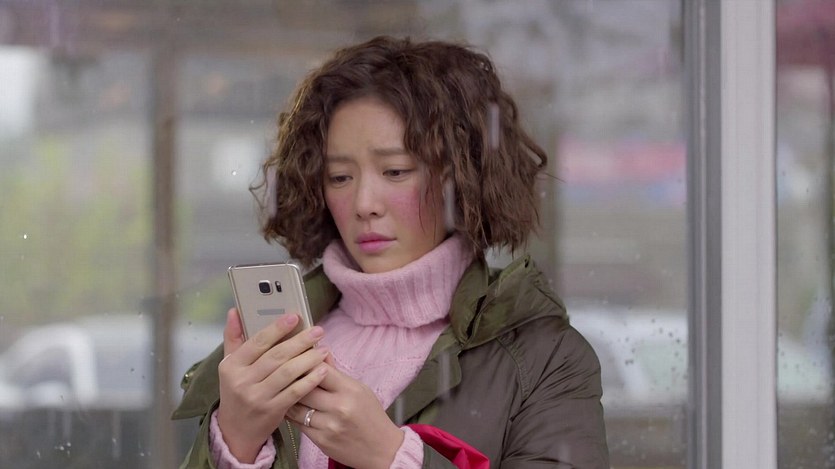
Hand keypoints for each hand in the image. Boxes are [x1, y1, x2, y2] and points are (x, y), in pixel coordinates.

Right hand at [217, 308, 328, 462]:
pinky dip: (310, 380)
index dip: (277, 328)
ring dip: (308, 359)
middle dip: (300, 342)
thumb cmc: (236, 391)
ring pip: (287, 373)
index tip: (295, 316)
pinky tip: (323, 370)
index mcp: (232, 366)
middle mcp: (243, 381)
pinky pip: (294, 392)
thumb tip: (235, 310)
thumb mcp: (229, 365)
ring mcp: (257, 397)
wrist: (235, 430)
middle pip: (276, 356)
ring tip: (324, 349)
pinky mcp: (272, 411)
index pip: (257, 342)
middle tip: (318, 331)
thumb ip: (234, 337)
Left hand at [287, 358, 404, 468]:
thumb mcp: (360, 389)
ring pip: (296, 407)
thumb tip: (320, 353)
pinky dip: (293, 415)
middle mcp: (339, 407)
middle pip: (304, 387)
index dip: (306, 362)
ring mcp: (329, 426)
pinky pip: (298, 424)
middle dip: (293, 379)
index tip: (298, 358)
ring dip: (288, 398)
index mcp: (350, 390)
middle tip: (283, 373)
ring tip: (284, 390)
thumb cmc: (371, 417)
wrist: (382, 450)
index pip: (320, 369)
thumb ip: (337, 374)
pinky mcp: (321, 441)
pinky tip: (290, 408)